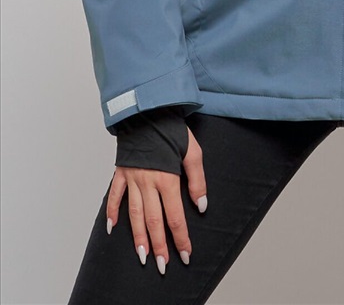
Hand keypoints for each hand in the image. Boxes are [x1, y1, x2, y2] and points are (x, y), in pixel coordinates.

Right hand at [106, 126, 207, 273]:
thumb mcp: (193, 150)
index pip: (175, 215)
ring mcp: (132, 178)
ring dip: (138, 237)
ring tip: (142, 256)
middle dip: (159, 245)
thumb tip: (200, 206)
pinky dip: (111, 212)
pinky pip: (114, 195)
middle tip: (163, 265)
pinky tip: (112, 227)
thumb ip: (197, 180)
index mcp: (167, 178)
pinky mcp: (121, 172)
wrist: (148, 110)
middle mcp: (148, 182)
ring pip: (134, 214)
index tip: (185, 254)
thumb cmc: (171, 128)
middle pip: (153, 221)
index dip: (181, 237)